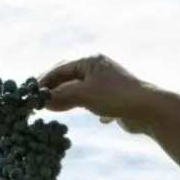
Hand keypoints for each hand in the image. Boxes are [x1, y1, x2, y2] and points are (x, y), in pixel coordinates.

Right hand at [37, 54, 160, 134]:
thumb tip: (42, 102)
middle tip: (39, 102)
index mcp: (90, 61)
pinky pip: (98, 102)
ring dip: (69, 99)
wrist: (148, 110)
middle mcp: (99, 69)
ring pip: (83, 91)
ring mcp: (108, 84)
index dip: (45, 81)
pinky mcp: (117, 99)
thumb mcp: (83, 94)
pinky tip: (98, 119)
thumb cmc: (114, 97)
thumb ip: (61, 96)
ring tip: (55, 109)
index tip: (31, 93)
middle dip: (55, 90)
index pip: (61, 69)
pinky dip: (92, 108)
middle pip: (70, 78)